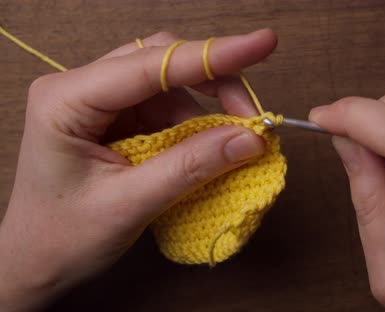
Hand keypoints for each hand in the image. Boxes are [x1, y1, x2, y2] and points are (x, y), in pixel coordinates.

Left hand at [0, 29, 276, 310]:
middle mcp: (83, 88)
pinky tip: (212, 146)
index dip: (213, 55)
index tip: (262, 44)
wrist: (37, 262)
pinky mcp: (119, 118)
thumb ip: (191, 166)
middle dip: (216, 83)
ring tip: (238, 141)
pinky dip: (197, 124)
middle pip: (163, 61)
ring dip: (210, 108)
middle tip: (255, 117)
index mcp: (68, 100)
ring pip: (171, 83)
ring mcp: (102, 101)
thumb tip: (250, 139)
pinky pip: (168, 107)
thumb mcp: (130, 203)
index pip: (151, 63)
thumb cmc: (65, 236)